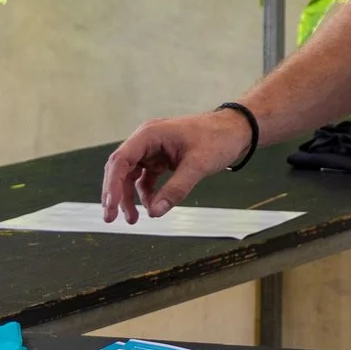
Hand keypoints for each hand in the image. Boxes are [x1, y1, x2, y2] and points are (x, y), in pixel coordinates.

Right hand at [101, 110, 252, 222]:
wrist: (239, 130)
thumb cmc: (219, 139)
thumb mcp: (198, 165)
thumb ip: (176, 189)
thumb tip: (154, 212)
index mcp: (150, 134)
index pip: (121, 160)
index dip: (112, 185)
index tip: (111, 206)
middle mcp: (147, 140)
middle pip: (121, 169)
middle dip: (116, 194)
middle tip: (111, 218)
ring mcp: (154, 150)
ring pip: (131, 176)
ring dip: (129, 196)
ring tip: (132, 219)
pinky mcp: (162, 159)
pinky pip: (146, 178)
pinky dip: (146, 193)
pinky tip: (151, 207)